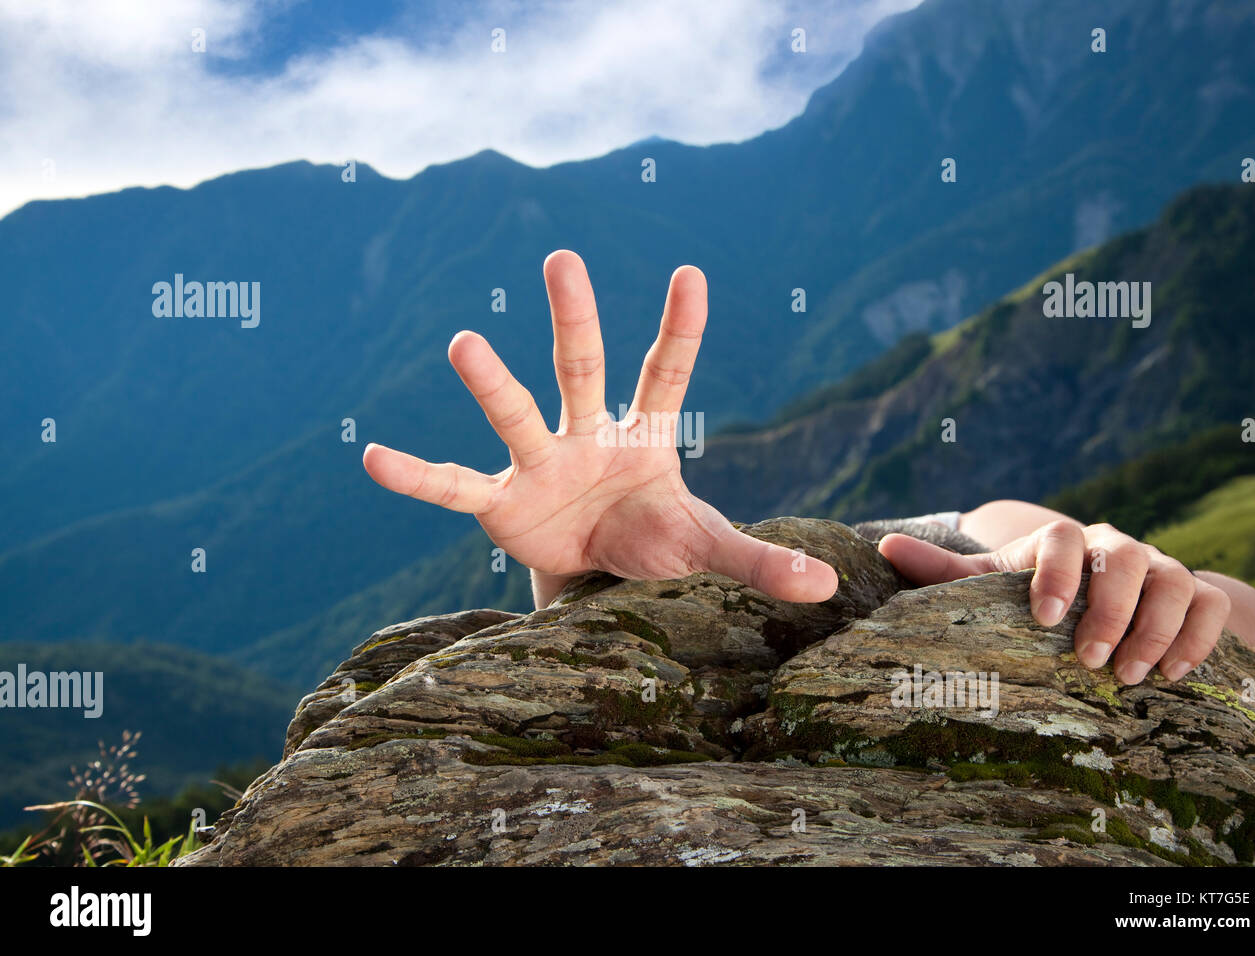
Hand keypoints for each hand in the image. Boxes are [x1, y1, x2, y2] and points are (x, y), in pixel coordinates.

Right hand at [362, 250, 838, 605]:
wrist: (597, 577)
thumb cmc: (654, 543)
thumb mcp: (706, 550)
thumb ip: (759, 560)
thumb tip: (829, 583)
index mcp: (644, 434)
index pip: (667, 371)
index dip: (680, 328)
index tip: (692, 274)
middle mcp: (587, 433)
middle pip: (580, 367)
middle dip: (573, 317)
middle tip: (562, 259)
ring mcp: (539, 463)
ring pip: (516, 414)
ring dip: (492, 383)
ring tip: (463, 343)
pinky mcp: (501, 504)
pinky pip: (454, 487)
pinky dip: (417, 476)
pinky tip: (373, 457)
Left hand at [878, 521, 1231, 683]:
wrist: (1094, 592)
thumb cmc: (1031, 590)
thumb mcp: (987, 582)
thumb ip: (942, 570)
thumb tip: (884, 547)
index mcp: (1061, 541)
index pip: (1063, 537)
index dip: (1055, 573)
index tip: (1044, 618)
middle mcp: (1114, 547)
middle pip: (1126, 559)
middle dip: (1110, 611)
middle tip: (1089, 660)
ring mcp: (1160, 568)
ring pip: (1177, 580)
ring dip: (1156, 629)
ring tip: (1131, 677)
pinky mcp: (1196, 594)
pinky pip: (1212, 604)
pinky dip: (1198, 636)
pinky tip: (1173, 674)